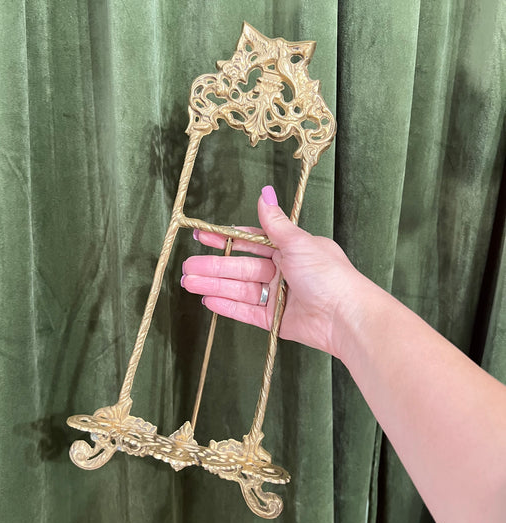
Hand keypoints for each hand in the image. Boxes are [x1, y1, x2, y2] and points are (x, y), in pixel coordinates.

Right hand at [181, 186, 361, 356]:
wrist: (345, 316)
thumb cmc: (328, 274)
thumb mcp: (299, 242)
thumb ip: (275, 223)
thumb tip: (265, 192)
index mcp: (288, 250)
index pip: (249, 243)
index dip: (225, 240)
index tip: (202, 237)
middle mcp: (281, 271)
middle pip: (240, 268)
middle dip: (213, 266)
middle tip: (187, 266)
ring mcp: (276, 296)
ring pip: (239, 289)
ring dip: (214, 285)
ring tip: (188, 282)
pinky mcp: (274, 320)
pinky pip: (246, 310)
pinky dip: (227, 305)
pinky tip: (207, 299)